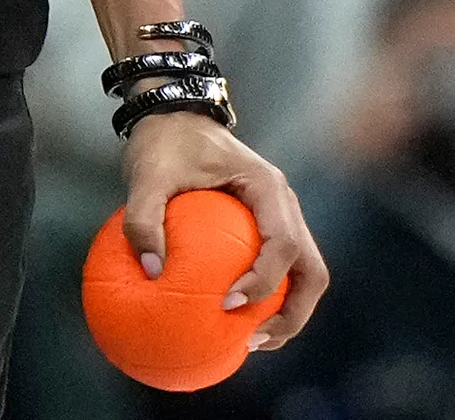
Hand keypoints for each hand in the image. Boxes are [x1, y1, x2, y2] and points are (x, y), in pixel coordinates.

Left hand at [121, 112, 327, 351]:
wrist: (172, 113)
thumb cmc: (164, 140)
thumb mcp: (147, 173)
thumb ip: (143, 217)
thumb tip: (150, 270)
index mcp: (267, 188)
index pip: (284, 245)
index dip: (265, 282)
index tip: (229, 305)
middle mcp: (283, 204)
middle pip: (311, 271)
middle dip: (293, 313)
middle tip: (254, 340)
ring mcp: (279, 215)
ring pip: (303, 274)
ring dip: (286, 312)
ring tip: (249, 341)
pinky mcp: (265, 224)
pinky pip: (277, 267)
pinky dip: (266, 297)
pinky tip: (231, 319)